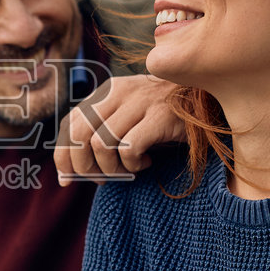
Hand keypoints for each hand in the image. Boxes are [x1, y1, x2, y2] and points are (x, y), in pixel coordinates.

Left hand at [55, 74, 184, 183]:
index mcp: (106, 91)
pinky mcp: (159, 116)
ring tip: (127, 170)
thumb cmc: (163, 115)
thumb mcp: (129, 115)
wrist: (206, 97)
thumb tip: (71, 172)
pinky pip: (129, 148)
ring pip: (101, 143)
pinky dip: (132, 164)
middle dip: (84, 166)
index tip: (67, 179)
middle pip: (80, 135)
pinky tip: (145, 162)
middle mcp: (118, 92)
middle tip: (102, 178)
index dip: (63, 155)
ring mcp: (139, 102)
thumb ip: (102, 131)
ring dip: (111, 168)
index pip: (69, 123)